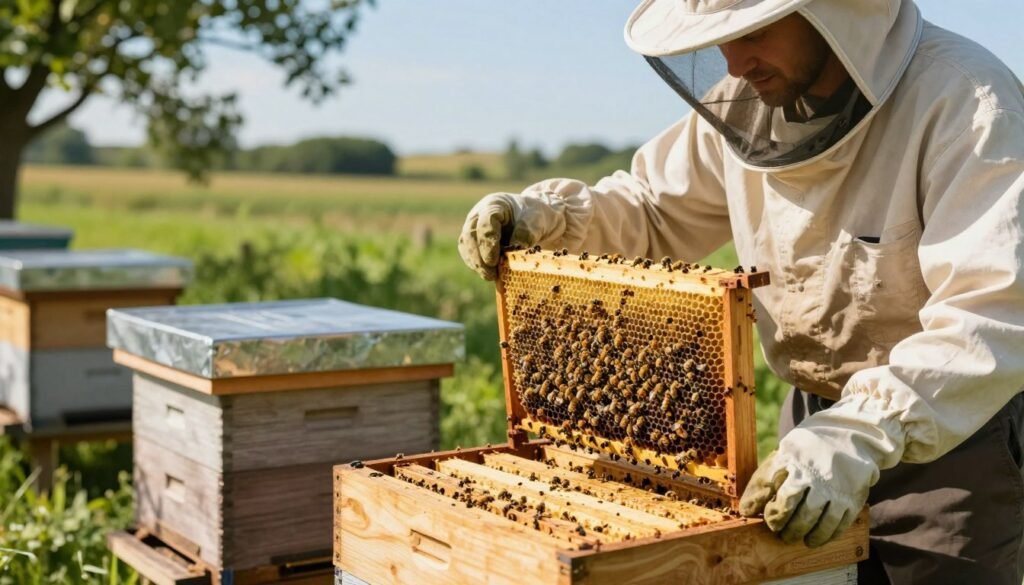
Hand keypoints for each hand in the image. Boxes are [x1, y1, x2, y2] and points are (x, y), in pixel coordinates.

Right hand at [458, 193, 561, 279]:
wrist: (531, 219)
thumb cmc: (534, 217)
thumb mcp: (537, 220)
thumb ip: (528, 230)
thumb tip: (517, 245)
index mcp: (494, 205)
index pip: (485, 223)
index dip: (487, 243)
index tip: (493, 261)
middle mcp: (479, 215)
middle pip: (470, 235)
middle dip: (479, 257)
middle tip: (490, 275)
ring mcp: (473, 227)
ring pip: (466, 245)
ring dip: (476, 263)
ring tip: (491, 277)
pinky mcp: (473, 241)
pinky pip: (469, 253)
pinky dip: (477, 265)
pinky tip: (489, 274)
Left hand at [739, 418, 883, 546]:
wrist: (851, 435)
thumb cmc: (810, 449)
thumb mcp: (788, 450)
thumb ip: (771, 473)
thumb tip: (750, 504)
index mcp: (791, 456)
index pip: (766, 482)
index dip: (754, 501)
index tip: (747, 512)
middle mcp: (811, 472)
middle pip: (788, 506)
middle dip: (777, 522)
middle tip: (776, 529)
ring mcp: (833, 486)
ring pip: (812, 520)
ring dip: (800, 533)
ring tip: (795, 537)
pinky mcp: (852, 498)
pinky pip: (836, 524)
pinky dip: (824, 535)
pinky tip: (817, 538)